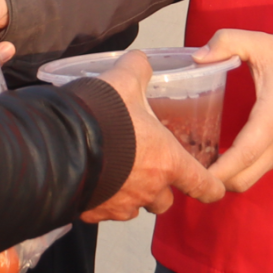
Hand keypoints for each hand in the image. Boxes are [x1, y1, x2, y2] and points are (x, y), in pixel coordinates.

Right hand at [78, 51, 225, 221]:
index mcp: (167, 162)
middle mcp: (149, 189)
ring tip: (115, 172)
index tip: (214, 188)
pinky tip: (91, 178)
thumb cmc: (102, 115)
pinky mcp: (95, 212)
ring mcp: (121, 205)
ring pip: (134, 207)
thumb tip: (141, 60)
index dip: (212, 187)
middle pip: (165, 201)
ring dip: (130, 194)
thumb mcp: (123, 81)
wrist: (58, 144)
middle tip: (147, 169)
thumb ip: (138, 69)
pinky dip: (102, 199)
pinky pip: (104, 210)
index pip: (203, 185)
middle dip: (159, 189)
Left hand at [200, 29, 272, 193]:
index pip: (245, 153)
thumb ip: (227, 41)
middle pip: (244, 177)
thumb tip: (197, 57)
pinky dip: (236, 172)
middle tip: (186, 167)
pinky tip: (217, 157)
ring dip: (225, 178)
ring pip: (249, 179)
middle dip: (215, 180)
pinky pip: (256, 172)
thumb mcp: (260, 43)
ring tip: (197, 163)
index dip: (221, 167)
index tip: (196, 172)